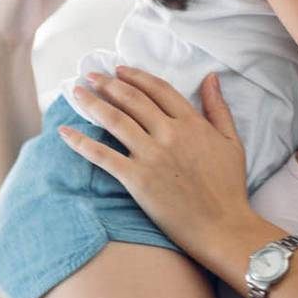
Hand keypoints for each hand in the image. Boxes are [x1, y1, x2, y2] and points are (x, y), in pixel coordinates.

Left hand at [58, 67, 252, 252]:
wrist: (223, 227)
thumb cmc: (230, 188)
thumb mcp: (232, 141)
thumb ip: (218, 107)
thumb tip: (211, 77)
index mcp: (192, 123)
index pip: (158, 89)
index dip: (136, 76)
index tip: (119, 69)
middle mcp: (170, 134)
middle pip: (132, 100)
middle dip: (108, 83)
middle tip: (90, 75)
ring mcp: (152, 156)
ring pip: (115, 120)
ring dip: (92, 103)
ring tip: (77, 92)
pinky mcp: (137, 180)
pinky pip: (103, 156)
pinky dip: (81, 142)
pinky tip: (65, 132)